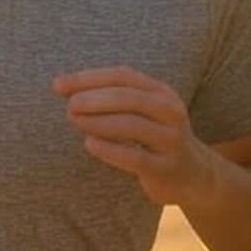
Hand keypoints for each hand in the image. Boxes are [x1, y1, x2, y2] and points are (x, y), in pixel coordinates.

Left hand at [53, 65, 219, 206]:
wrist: (191, 174)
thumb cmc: (153, 137)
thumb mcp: (140, 111)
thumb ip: (107, 97)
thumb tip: (60, 86)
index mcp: (161, 92)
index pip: (123, 77)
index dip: (89, 78)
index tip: (58, 85)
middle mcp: (171, 112)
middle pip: (129, 98)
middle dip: (95, 99)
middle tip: (69, 105)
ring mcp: (171, 140)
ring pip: (133, 125)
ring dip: (99, 122)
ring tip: (74, 120)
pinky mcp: (167, 168)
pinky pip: (136, 157)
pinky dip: (110, 149)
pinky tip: (89, 144)